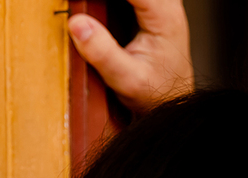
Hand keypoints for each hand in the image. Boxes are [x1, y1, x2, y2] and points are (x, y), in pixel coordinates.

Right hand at [68, 0, 194, 115]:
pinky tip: (95, 7)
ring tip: (85, 8)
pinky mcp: (151, 5)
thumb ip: (103, 54)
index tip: (77, 1)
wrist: (170, 98)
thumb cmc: (156, 92)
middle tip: (78, 6)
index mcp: (164, 16)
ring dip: (104, 0)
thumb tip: (77, 24)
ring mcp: (160, 3)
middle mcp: (167, 4)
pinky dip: (109, 0)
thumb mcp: (127, 80)